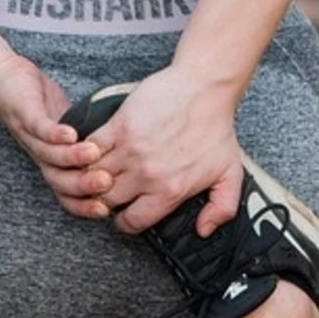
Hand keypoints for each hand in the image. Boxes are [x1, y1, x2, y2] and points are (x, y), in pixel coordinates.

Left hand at [0, 50, 113, 219]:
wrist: (4, 77)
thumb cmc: (41, 103)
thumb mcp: (70, 127)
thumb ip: (91, 141)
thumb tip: (124, 154)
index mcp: (52, 162)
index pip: (67, 195)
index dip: (84, 206)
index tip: (109, 210)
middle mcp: (40, 155)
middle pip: (59, 181)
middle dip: (83, 186)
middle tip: (106, 183)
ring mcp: (30, 136)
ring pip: (50, 155)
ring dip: (72, 157)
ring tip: (93, 153)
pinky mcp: (24, 114)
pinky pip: (39, 127)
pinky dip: (54, 132)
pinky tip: (71, 132)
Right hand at [79, 66, 243, 237]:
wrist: (204, 87)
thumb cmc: (215, 126)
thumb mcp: (230, 173)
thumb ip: (222, 208)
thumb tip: (203, 230)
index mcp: (170, 190)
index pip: (132, 221)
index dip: (126, 220)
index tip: (125, 212)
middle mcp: (147, 174)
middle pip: (108, 199)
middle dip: (106, 199)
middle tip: (111, 191)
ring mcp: (130, 149)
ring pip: (94, 175)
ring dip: (93, 176)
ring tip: (100, 172)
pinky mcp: (119, 125)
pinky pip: (91, 148)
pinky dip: (87, 152)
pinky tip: (94, 152)